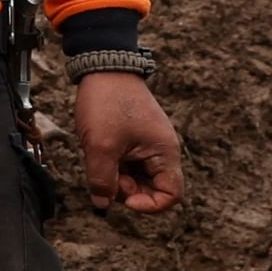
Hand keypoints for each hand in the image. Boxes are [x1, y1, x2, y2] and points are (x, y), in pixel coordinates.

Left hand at [75, 72, 185, 213]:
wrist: (103, 65)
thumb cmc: (106, 103)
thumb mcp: (101, 146)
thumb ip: (102, 181)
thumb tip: (103, 205)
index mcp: (164, 152)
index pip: (171, 195)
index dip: (149, 205)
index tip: (124, 197)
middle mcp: (161, 150)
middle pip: (151, 188)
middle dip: (128, 189)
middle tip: (106, 173)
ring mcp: (147, 144)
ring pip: (135, 176)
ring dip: (117, 176)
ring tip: (100, 156)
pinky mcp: (134, 138)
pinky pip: (126, 162)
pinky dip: (113, 163)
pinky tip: (99, 150)